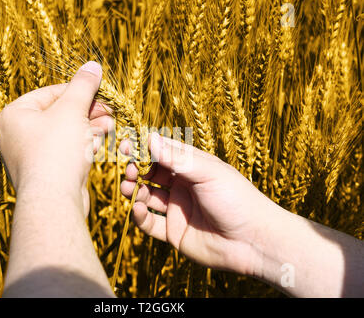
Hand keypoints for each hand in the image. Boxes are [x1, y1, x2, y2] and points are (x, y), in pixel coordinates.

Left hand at [0, 61, 112, 215]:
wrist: (53, 201)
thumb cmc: (57, 151)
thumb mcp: (73, 110)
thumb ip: (83, 86)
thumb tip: (92, 66)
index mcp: (14, 115)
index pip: (51, 93)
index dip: (79, 91)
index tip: (101, 92)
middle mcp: (17, 135)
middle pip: (59, 114)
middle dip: (88, 112)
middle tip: (110, 110)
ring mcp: (30, 157)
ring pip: (65, 135)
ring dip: (90, 128)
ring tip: (110, 124)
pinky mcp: (46, 174)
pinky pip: (65, 153)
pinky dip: (82, 147)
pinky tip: (98, 144)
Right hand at [120, 133, 278, 275]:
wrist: (253, 241)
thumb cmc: (237, 199)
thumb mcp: (207, 172)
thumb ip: (177, 158)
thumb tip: (149, 138)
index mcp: (192, 167)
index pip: (162, 153)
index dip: (143, 148)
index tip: (126, 145)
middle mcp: (183, 186)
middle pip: (151, 174)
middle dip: (136, 169)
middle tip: (128, 169)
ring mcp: (177, 209)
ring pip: (147, 196)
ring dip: (134, 190)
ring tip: (128, 187)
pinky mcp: (174, 232)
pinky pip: (150, 223)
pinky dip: (140, 216)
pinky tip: (138, 209)